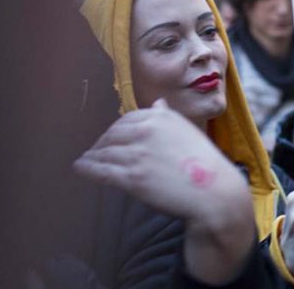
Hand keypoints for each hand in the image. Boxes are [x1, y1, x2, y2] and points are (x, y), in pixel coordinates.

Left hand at [73, 99, 254, 283]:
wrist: (213, 190)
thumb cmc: (204, 162)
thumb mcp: (187, 130)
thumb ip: (168, 116)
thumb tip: (158, 103)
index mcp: (160, 117)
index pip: (126, 120)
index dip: (115, 130)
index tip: (110, 137)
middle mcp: (145, 131)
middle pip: (112, 135)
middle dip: (101, 143)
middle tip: (95, 151)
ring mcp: (137, 154)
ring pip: (104, 152)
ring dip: (91, 156)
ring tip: (85, 160)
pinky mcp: (131, 177)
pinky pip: (101, 170)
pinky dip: (87, 168)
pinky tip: (80, 168)